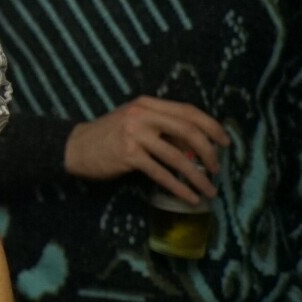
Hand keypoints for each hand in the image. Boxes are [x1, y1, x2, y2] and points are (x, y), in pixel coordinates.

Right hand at [63, 96, 229, 202]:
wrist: (76, 147)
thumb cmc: (109, 136)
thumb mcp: (135, 122)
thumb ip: (162, 128)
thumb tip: (196, 148)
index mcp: (147, 104)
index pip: (188, 111)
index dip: (211, 126)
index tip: (225, 142)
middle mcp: (142, 115)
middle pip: (188, 131)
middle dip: (209, 152)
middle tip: (217, 168)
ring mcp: (134, 134)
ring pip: (177, 157)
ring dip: (197, 176)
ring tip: (209, 189)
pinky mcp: (128, 155)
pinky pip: (161, 174)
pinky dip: (179, 187)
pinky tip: (190, 197)